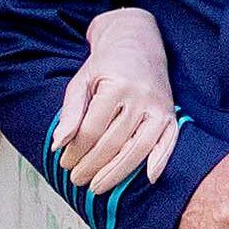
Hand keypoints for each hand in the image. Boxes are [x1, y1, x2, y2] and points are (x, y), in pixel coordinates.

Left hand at [54, 8, 179, 194]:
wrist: (137, 41)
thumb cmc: (105, 65)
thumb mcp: (81, 82)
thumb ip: (70, 112)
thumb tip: (57, 145)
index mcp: (116, 86)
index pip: (92, 130)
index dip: (76, 151)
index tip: (64, 163)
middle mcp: (141, 97)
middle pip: (114, 143)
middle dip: (92, 166)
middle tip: (77, 179)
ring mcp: (159, 106)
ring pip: (138, 148)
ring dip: (117, 172)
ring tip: (98, 187)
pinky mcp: (171, 113)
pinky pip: (168, 142)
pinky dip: (160, 161)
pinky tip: (148, 179)